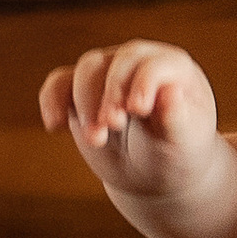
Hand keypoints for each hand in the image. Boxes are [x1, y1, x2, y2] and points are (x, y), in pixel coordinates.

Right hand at [38, 38, 221, 202]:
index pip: (153, 64)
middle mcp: (140, 63)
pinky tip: (55, 125)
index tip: (137, 109)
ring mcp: (108, 75)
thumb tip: (172, 91)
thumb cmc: (179, 153)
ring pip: (87, 70)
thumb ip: (176, 117)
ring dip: (85, 103)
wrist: (155, 175)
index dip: (143, 82)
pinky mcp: (81, 94)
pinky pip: (59, 84)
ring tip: (95, 140)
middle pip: (116, 62)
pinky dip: (52, 100)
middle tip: (111, 126)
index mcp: (173, 68)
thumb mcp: (184, 140)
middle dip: (110, 94)